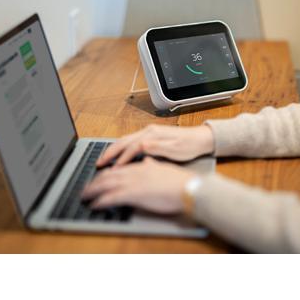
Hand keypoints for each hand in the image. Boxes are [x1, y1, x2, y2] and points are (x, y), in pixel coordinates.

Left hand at [81, 157, 193, 213]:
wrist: (187, 187)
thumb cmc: (179, 181)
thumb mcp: (164, 168)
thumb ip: (153, 165)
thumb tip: (148, 162)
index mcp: (141, 166)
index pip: (118, 167)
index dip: (106, 172)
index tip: (98, 177)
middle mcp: (134, 171)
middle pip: (108, 174)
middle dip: (94, 181)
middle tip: (85, 188)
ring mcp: (133, 181)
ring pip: (106, 183)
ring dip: (93, 190)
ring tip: (84, 196)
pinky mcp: (134, 193)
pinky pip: (112, 197)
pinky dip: (101, 201)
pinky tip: (94, 205)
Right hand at [97, 124, 213, 166]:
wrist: (200, 139)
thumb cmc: (189, 146)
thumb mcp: (175, 149)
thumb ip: (157, 147)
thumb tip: (142, 146)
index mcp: (153, 134)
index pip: (132, 146)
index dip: (121, 158)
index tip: (114, 169)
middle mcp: (149, 131)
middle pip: (124, 140)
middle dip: (110, 151)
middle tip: (99, 162)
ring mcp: (149, 132)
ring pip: (126, 140)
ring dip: (114, 149)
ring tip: (104, 160)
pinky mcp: (151, 136)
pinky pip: (131, 141)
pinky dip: (121, 148)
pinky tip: (118, 155)